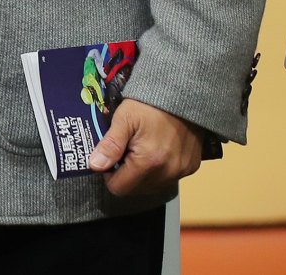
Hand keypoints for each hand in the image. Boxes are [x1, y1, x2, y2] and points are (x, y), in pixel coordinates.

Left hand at [87, 99, 203, 196]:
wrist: (182, 95)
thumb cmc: (149, 105)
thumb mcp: (124, 120)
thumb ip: (110, 145)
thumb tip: (94, 166)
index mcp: (149, 162)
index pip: (120, 188)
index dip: (108, 175)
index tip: (109, 158)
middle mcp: (168, 172)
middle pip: (136, 190)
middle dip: (125, 174)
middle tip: (124, 151)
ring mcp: (182, 171)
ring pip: (152, 186)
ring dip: (141, 174)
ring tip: (139, 150)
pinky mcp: (190, 167)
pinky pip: (168, 178)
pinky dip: (158, 170)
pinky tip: (155, 151)